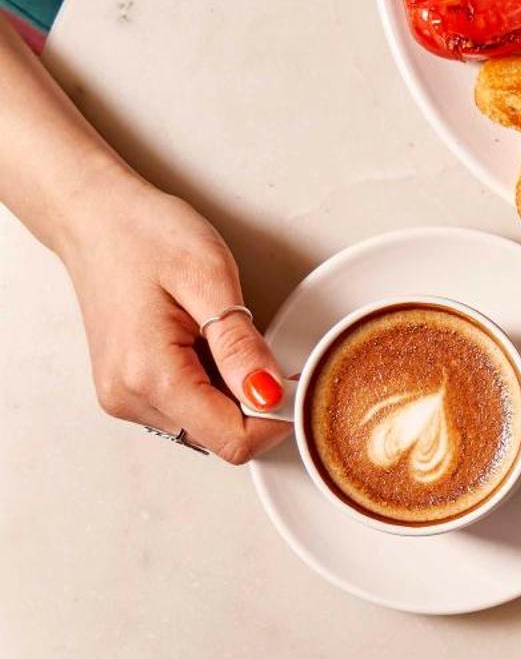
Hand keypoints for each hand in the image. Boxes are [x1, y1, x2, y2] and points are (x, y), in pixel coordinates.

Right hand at [57, 164, 289, 463]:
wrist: (93, 218)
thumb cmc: (144, 235)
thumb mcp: (208, 277)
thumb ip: (240, 346)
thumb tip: (271, 396)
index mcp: (149, 375)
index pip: (234, 440)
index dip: (276, 416)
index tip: (290, 377)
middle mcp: (129, 398)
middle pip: (222, 436)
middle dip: (252, 401)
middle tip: (250, 343)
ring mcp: (124, 398)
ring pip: (206, 425)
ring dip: (229, 393)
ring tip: (212, 335)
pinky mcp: (127, 391)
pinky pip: (186, 408)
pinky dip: (208, 385)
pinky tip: (198, 343)